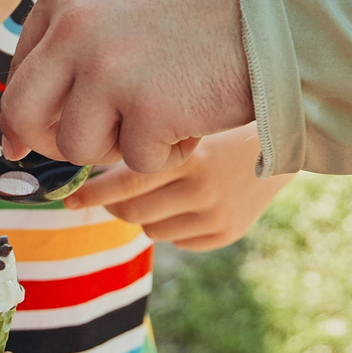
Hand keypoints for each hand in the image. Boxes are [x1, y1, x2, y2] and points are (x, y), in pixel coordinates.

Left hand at [1, 0, 250, 172]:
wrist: (280, 0)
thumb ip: (79, 33)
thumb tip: (26, 114)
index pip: (20, 70)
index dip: (30, 112)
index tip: (34, 138)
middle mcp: (73, 26)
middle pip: (24, 114)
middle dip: (51, 143)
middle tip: (89, 147)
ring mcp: (107, 67)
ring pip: (77, 146)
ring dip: (120, 146)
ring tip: (164, 118)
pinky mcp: (146, 108)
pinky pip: (135, 162)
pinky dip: (166, 153)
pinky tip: (194, 120)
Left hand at [65, 126, 288, 249]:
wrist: (284, 132)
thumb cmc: (218, 114)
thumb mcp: (184, 114)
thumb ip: (143, 131)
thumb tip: (86, 153)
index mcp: (188, 155)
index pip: (122, 184)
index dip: (89, 193)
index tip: (67, 195)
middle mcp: (203, 191)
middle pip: (128, 212)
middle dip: (107, 202)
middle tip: (99, 191)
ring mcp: (215, 216)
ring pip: (148, 227)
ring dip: (140, 210)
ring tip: (155, 185)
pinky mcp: (226, 233)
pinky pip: (175, 239)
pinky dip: (169, 221)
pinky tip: (183, 197)